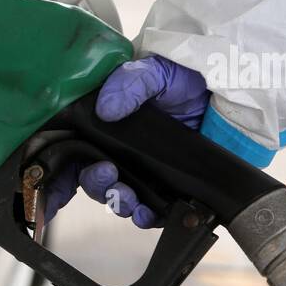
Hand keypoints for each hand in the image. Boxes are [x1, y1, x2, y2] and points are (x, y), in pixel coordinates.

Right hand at [42, 56, 208, 228]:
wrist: (235, 95)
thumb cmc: (191, 79)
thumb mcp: (157, 70)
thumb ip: (131, 83)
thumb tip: (107, 109)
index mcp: (107, 125)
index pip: (72, 153)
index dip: (56, 175)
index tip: (50, 188)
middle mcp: (122, 151)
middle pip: (92, 181)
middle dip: (94, 186)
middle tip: (106, 174)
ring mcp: (145, 171)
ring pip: (118, 198)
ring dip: (117, 202)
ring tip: (127, 195)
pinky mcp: (169, 187)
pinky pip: (150, 211)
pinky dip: (144, 216)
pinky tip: (145, 212)